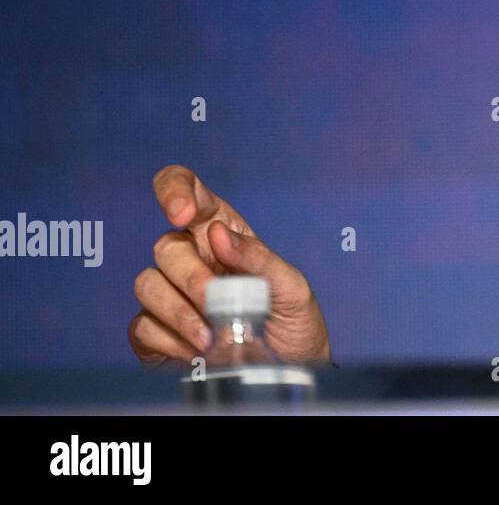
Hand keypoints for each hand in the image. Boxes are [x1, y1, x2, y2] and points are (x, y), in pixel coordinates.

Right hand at [128, 165, 330, 367]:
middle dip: (193, 277)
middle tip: (220, 302)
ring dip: (180, 312)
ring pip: (148, 284)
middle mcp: (192, 257)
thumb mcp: (291, 286)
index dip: (175, 190)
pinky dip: (171, 340)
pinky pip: (142, 326)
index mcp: (222, 233)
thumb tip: (217, 234)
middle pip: (166, 247)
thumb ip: (259, 257)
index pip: (186, 190)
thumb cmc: (293, 320)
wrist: (290, 369)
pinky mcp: (157, 333)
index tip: (182, 213)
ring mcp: (172, 294)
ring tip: (213, 337)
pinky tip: (197, 352)